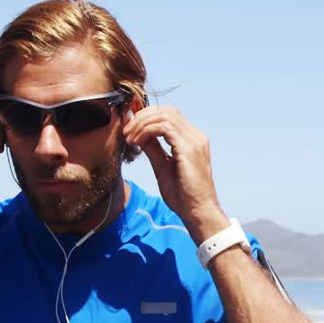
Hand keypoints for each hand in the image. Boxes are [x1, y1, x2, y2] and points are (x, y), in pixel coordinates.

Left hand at [123, 106, 228, 242]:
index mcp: (192, 140)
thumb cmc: (183, 195)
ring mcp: (194, 140)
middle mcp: (196, 136)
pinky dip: (147, 131)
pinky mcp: (189, 148)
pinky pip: (164, 127)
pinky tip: (137, 142)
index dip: (147, 116)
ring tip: (129, 137)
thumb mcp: (163, 167)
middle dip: (142, 116)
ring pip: (164, 115)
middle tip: (126, 130)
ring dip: (142, 123)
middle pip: (166, 110)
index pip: (169, 115)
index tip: (129, 128)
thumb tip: (140, 135)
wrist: (197, 212)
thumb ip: (154, 149)